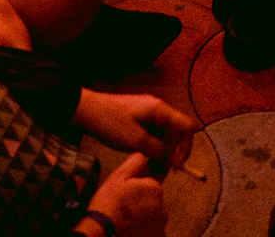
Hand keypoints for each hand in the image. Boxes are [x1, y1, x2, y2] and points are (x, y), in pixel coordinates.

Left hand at [77, 92, 195, 166]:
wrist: (87, 111)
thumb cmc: (112, 124)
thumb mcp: (136, 141)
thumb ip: (157, 149)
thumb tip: (169, 158)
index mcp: (160, 110)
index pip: (186, 126)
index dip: (186, 147)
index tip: (177, 164)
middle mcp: (157, 108)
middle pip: (176, 129)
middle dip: (174, 149)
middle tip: (164, 167)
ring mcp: (147, 111)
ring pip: (164, 131)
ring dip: (162, 147)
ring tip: (153, 162)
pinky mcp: (138, 115)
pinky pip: (153, 130)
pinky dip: (153, 143)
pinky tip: (144, 153)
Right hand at [84, 152, 164, 236]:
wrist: (102, 233)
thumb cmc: (110, 204)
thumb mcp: (119, 175)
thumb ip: (136, 162)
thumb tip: (145, 156)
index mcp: (155, 189)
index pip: (150, 185)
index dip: (137, 189)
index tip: (125, 195)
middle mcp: (163, 208)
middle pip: (152, 202)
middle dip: (141, 204)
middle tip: (123, 209)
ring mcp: (160, 227)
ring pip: (151, 218)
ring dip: (142, 218)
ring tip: (124, 222)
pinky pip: (150, 231)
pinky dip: (143, 231)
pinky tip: (129, 230)